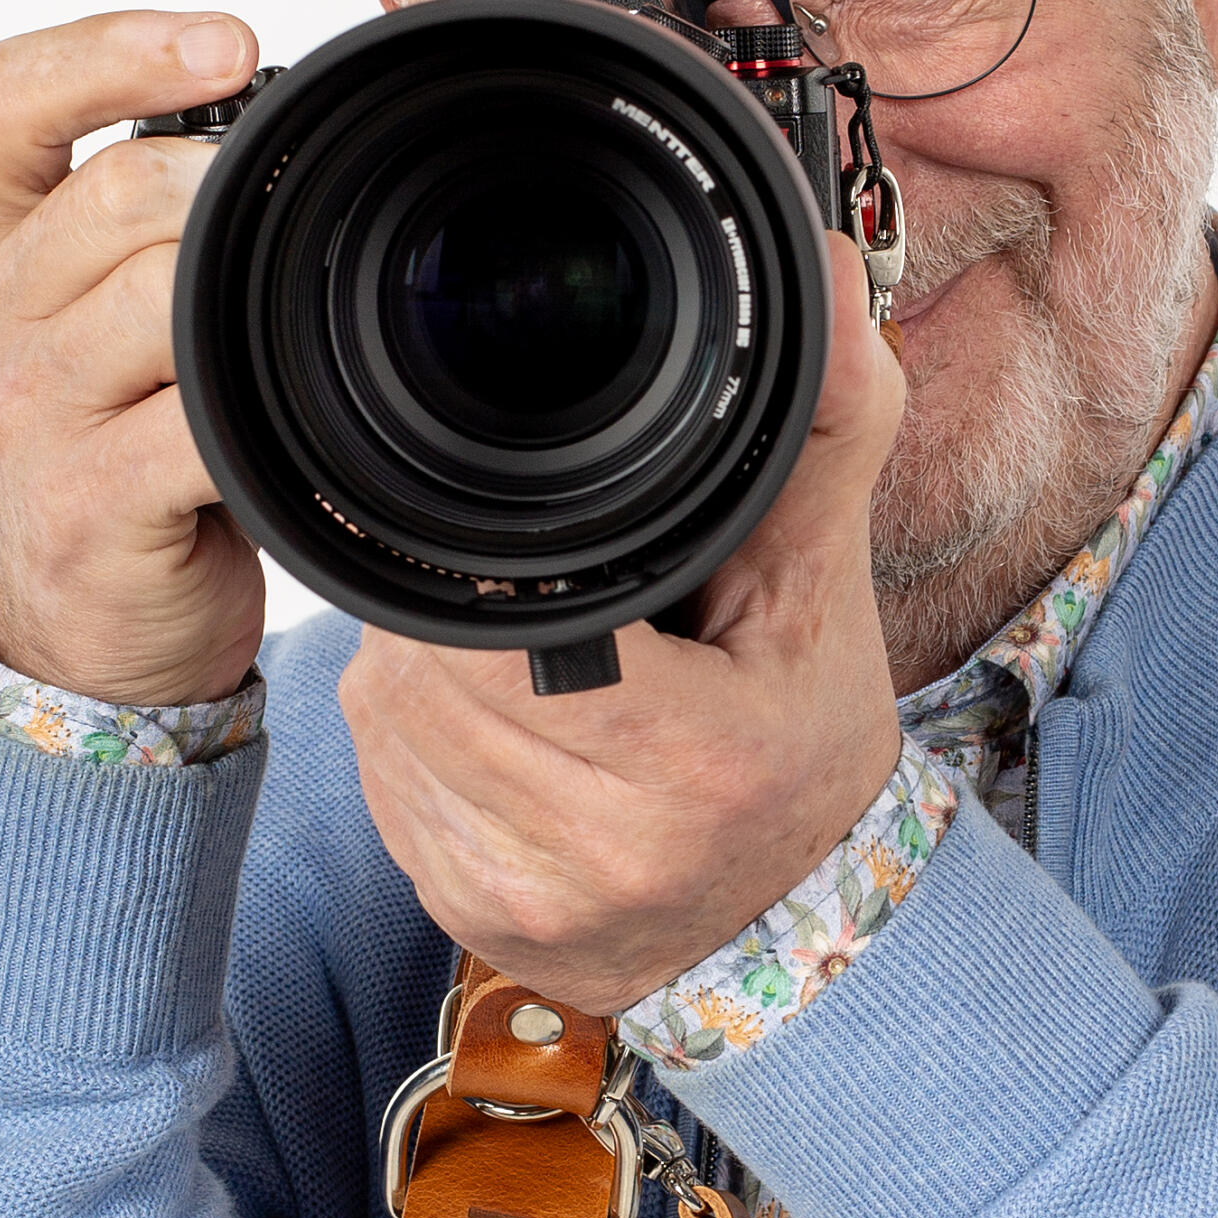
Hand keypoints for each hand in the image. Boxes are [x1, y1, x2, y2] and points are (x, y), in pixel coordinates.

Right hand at [0, 10, 265, 705]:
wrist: (87, 642)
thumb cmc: (124, 459)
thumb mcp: (116, 324)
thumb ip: (162, 228)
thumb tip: (294, 128)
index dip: (110, 45)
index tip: (225, 42)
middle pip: (114, 190)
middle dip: (228, 185)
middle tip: (298, 210)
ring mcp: (26, 411)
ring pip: (154, 295)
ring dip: (248, 293)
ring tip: (293, 316)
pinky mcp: (82, 500)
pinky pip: (186, 424)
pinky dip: (254, 412)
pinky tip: (286, 417)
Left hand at [340, 241, 907, 1013]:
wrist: (805, 939)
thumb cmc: (810, 754)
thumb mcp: (830, 596)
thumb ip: (819, 434)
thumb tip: (815, 277)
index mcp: (692, 763)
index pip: (498, 636)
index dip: (478, 573)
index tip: (507, 542)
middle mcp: (598, 848)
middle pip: (425, 672)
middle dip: (448, 609)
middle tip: (514, 582)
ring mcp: (521, 898)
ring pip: (387, 725)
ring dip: (421, 670)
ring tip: (509, 651)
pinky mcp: (468, 923)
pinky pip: (387, 788)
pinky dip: (416, 738)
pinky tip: (491, 724)